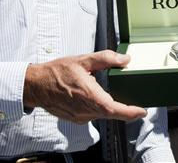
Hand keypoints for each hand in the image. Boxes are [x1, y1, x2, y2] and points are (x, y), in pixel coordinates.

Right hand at [23, 50, 146, 122]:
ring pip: (103, 115)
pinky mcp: (76, 118)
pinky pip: (93, 115)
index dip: (131, 112)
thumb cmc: (56, 73)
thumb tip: (124, 59)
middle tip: (137, 105)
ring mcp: (80, 116)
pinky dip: (100, 109)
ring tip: (121, 100)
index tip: (142, 111)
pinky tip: (99, 99)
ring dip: (113, 109)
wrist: (36, 85)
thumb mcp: (82, 60)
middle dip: (126, 110)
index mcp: (89, 95)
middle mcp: (85, 109)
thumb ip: (105, 59)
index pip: (114, 109)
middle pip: (112, 114)